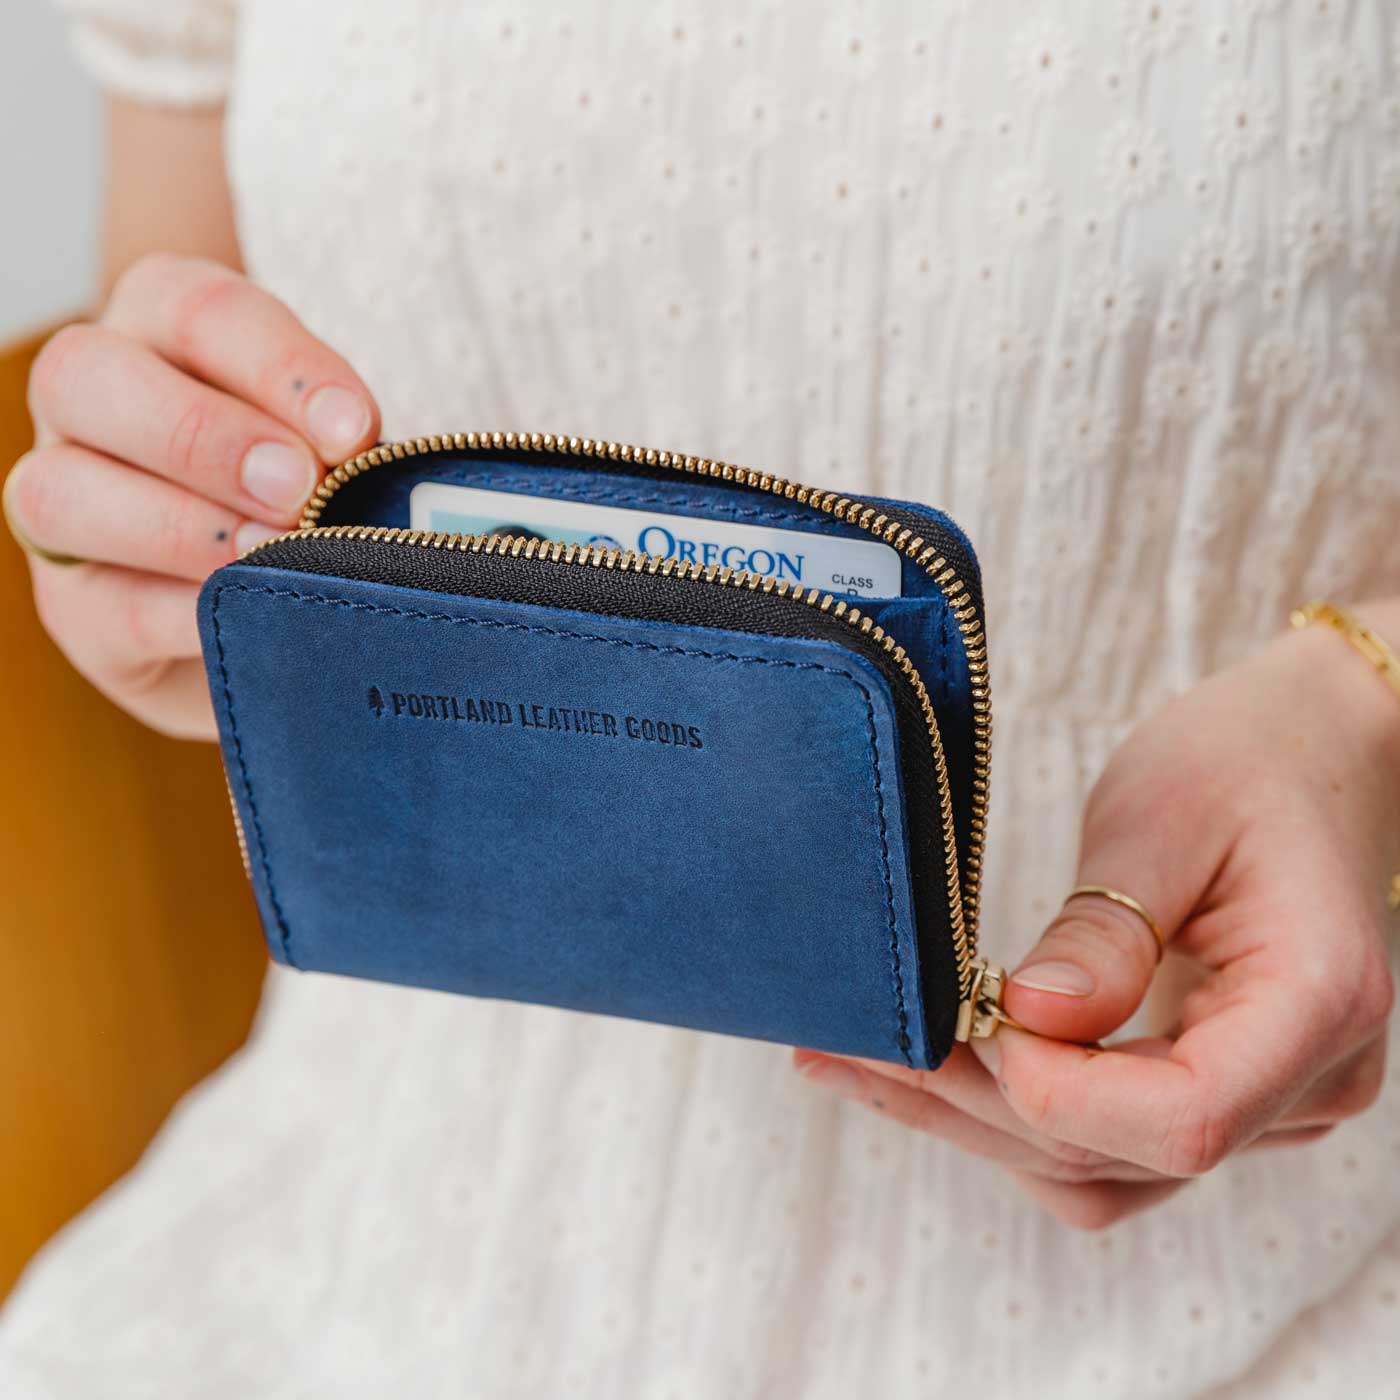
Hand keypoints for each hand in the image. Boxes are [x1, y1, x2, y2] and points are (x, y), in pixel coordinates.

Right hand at [5, 254, 378, 738]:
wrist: (283, 607)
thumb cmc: (319, 496)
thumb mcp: (336, 447)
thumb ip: (339, 442)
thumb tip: (366, 462)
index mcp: (158, 325)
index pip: (200, 310)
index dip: (279, 366)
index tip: (354, 428)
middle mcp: (87, 402)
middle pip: (86, 375)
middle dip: (202, 435)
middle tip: (299, 489)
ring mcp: (61, 503)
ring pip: (62, 493)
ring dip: (180, 526)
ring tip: (272, 555)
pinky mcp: (77, 608)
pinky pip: (103, 605)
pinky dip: (180, 613)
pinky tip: (248, 619)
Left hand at [797, 614, 1399, 1226]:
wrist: (1313, 754)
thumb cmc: (1247, 760)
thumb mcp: (1165, 814)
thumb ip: (1107, 930)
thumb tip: (1026, 1018)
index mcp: (1316, 1002)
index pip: (1186, 1117)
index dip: (1057, 1092)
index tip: (963, 1018)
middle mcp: (1305, 1079)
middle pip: (1121, 1153)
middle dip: (972, 1101)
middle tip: (851, 1039)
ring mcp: (1265, 1101)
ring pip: (1098, 1169)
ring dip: (970, 1119)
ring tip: (853, 1058)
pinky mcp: (1211, 1089)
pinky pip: (1101, 1141)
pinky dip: (1005, 1111)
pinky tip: (919, 1067)